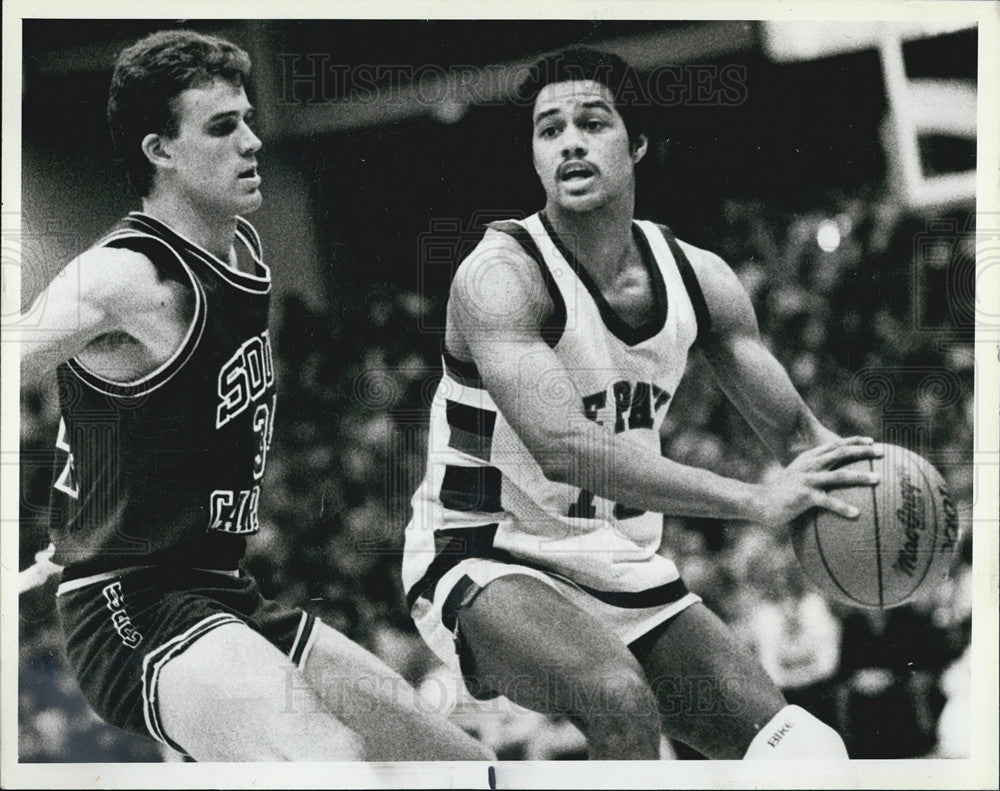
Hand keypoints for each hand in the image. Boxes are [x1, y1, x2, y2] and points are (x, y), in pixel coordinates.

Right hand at [749, 436, 881, 528]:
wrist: (759, 502)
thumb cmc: (781, 494)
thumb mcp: (797, 479)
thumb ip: (814, 476)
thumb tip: (832, 485)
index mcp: (808, 459)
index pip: (835, 445)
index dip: (854, 441)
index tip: (873, 441)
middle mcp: (809, 465)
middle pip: (841, 453)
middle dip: (863, 451)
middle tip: (883, 452)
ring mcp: (807, 480)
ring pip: (839, 475)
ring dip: (860, 476)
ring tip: (878, 480)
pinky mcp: (804, 496)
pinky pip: (828, 502)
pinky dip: (843, 508)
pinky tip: (857, 514)